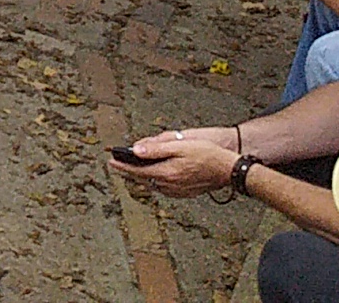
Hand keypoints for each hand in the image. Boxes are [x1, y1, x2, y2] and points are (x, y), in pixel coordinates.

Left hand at [108, 127, 246, 198]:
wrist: (228, 170)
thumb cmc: (206, 154)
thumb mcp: (179, 146)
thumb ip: (156, 148)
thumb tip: (135, 149)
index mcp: (166, 174)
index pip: (137, 171)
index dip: (122, 166)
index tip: (110, 161)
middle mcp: (169, 186)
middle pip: (142, 179)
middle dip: (128, 172)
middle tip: (115, 166)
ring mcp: (177, 192)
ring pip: (151, 185)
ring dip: (140, 177)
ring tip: (130, 170)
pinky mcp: (183, 193)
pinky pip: (162, 188)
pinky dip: (153, 181)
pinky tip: (152, 176)